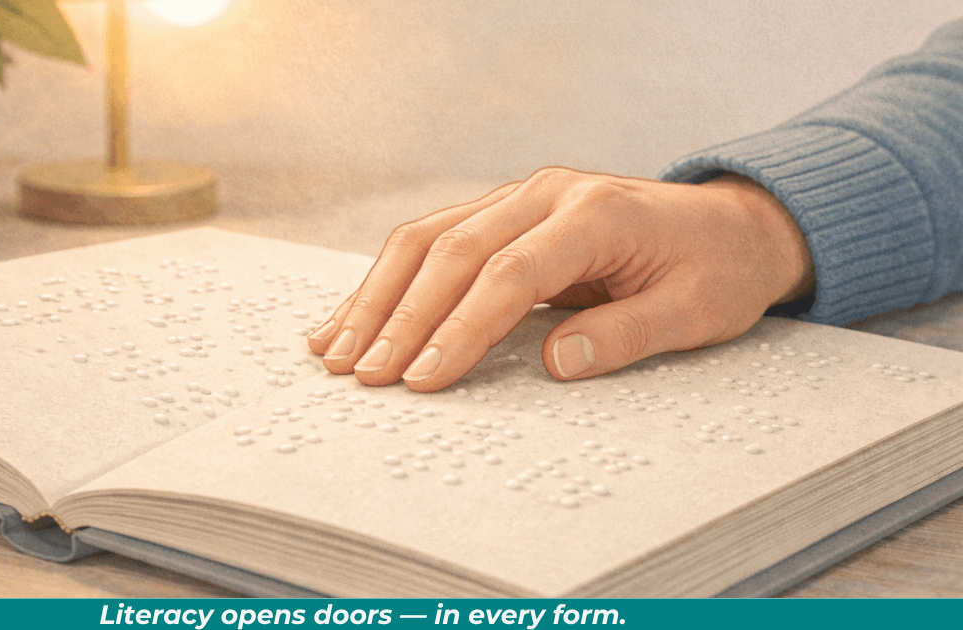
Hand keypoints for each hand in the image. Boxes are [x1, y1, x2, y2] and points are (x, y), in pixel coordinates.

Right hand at [307, 167, 815, 391]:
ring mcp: (519, 196)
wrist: (729, 224)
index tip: (425, 378)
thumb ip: (625, 334)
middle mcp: (546, 193)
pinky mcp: (503, 210)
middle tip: (364, 375)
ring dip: (377, 296)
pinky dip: (389, 280)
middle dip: (400, 317)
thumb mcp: (695, 311)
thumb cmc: (715, 269)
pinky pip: (432, 238)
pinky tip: (354, 316)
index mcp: (595, 213)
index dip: (461, 328)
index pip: (509, 273)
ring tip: (337, 351)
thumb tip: (553, 362)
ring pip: (427, 237)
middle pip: (452, 250)